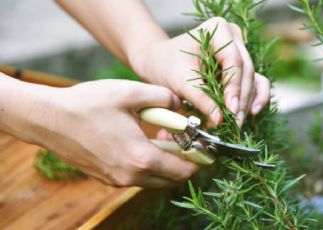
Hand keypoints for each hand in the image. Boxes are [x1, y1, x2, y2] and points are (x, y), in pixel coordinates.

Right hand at [1, 78, 197, 187]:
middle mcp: (131, 176)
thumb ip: (163, 97)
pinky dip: (148, 164)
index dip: (199, 160)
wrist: (49, 119)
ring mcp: (117, 180)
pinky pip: (137, 177)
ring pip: (154, 179)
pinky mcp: (106, 178)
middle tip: (184, 140)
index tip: (205, 149)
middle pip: (171, 179)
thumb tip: (180, 103)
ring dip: (165, 162)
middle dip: (183, 162)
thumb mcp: (131, 93)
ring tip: (163, 137)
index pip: (183, 170)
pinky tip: (142, 142)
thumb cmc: (88, 104)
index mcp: (141, 157)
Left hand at [129, 17, 269, 126]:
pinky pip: (255, 82)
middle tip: (235, 123)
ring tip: (238, 123)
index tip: (231, 109)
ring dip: (247, 102)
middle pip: (246, 70)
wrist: (159, 62)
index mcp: (218, 29)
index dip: (234, 86)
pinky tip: (251, 113)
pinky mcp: (241, 66)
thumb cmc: (166, 65)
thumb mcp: (180, 82)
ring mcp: (240, 51)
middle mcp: (233, 37)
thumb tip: (220, 119)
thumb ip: (201, 99)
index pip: (233, 60)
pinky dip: (255, 97)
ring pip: (252, 78)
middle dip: (241, 99)